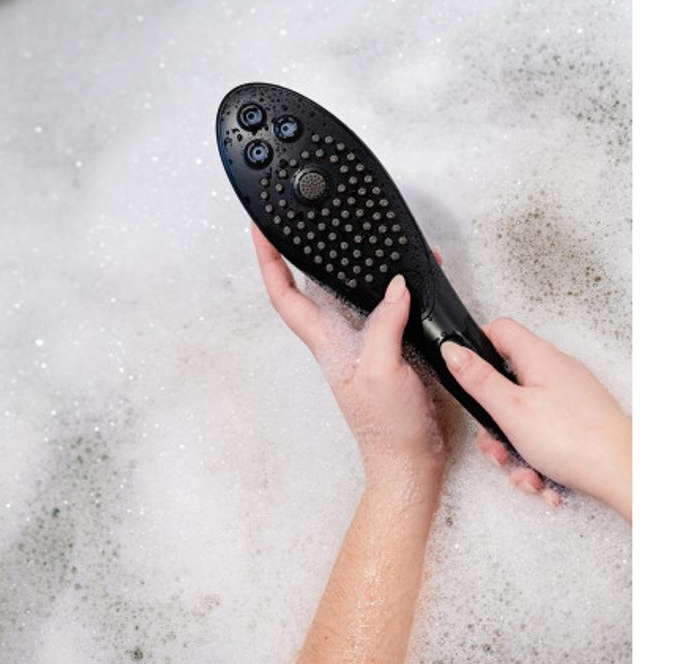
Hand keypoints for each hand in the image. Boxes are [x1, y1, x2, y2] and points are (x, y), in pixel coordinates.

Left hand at [251, 224, 444, 488]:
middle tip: (310, 217)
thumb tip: (396, 286)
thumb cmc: (386, 427)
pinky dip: (402, 285)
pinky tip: (417, 273)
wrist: (412, 461)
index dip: (268, 260)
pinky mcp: (393, 346)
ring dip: (363, 263)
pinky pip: (392, 304)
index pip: (284, 294)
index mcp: (325, 340)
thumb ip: (384, 325)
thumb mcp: (379, 371)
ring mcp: (366, 340)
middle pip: (314, 284)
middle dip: (310, 250)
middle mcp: (340, 335)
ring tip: (370, 234)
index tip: (260, 229)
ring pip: (356, 289)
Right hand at [440, 318, 631, 519]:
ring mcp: (570, 397)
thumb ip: (478, 379)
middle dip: (495, 421)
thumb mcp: (511, 409)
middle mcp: (557, 371)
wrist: (627, 475)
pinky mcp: (580, 421)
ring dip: (516, 449)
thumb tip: (453, 351)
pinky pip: (546, 435)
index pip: (499, 330)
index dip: (476, 346)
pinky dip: (539, 459)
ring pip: (525, 417)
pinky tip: (543, 481)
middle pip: (508, 383)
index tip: (465, 371)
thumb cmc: (576, 440)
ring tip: (524, 473)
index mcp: (538, 357)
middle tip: (495, 444)